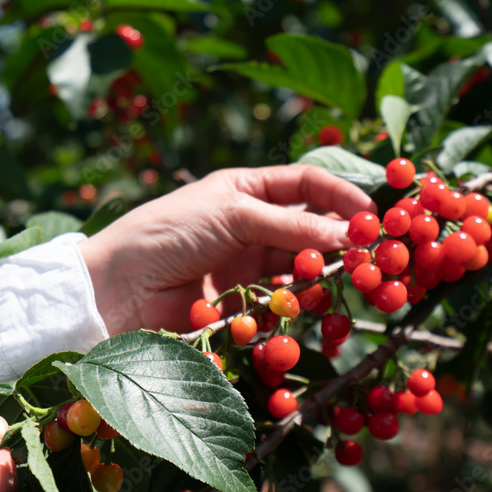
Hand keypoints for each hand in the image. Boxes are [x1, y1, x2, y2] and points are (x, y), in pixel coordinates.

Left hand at [77, 165, 376, 333]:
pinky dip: (297, 304)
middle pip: (310, 229)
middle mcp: (251, 225)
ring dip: (321, 274)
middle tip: (367, 256)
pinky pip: (281, 303)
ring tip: (339, 281)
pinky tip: (307, 305)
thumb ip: (290, 227)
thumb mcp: (232, 214)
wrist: (119, 288)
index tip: (372, 216)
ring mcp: (247, 266)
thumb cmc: (169, 232)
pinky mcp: (241, 305)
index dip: (342, 196)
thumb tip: (348, 235)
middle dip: (339, 240)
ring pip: (300, 268)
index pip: (307, 185)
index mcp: (246, 189)